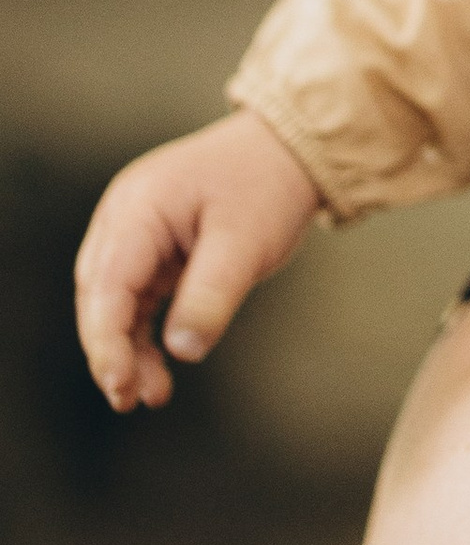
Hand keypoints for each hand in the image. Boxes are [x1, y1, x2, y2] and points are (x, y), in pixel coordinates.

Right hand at [74, 111, 323, 409]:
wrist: (294, 145)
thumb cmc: (269, 186)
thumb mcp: (246, 244)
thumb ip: (211, 296)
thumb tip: (181, 350)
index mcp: (139, 207)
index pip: (107, 284)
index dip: (107, 340)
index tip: (120, 384)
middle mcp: (126, 216)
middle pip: (101, 295)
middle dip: (111, 350)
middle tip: (131, 399)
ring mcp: (138, 229)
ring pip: (115, 299)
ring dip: (127, 346)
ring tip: (152, 395)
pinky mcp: (156, 243)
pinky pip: (139, 294)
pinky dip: (145, 330)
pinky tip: (161, 364)